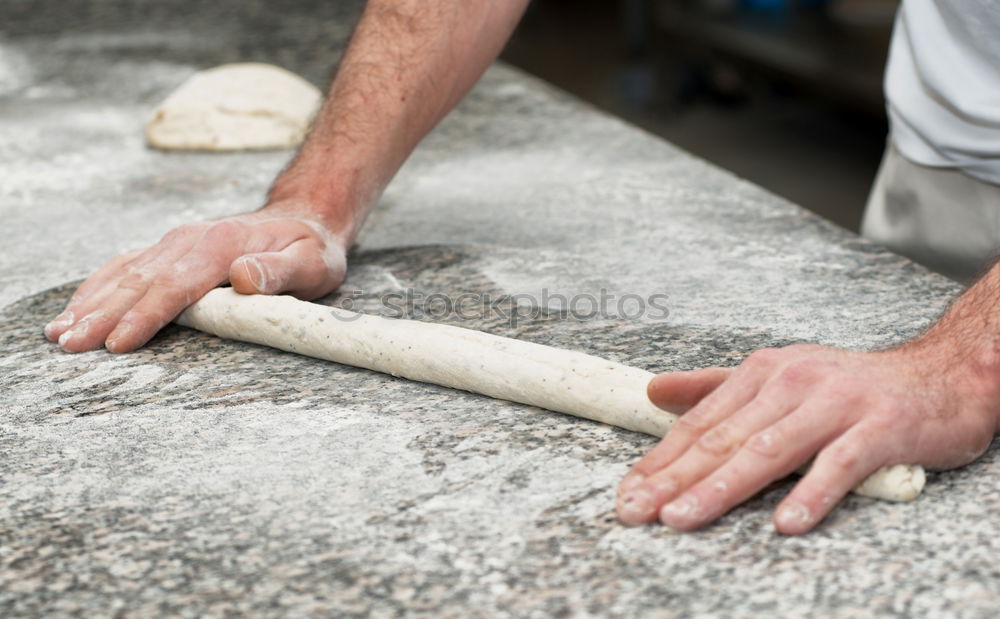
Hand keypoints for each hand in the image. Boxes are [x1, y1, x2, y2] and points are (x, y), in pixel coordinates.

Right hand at [44, 200, 348, 352]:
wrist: (304, 217)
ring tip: (59, 333)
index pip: (176, 286)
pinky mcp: (171, 249)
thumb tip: (242, 278)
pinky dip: (98, 286)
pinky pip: (127, 266)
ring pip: (125, 274)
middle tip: (70, 346)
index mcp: (221, 245)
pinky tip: (77, 308)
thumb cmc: (311, 248)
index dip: (146, 316)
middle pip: (140, 282)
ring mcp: (177, 242)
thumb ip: (281, 271)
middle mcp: (190, 240)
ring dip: (91, 303)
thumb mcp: (313, 262)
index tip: (118, 342)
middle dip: (102, 315)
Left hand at [615, 343, 999, 533]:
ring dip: (722, 488)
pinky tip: (785, 523)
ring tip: (682, 518)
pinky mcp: (880, 427)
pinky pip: (840, 464)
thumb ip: (713, 387)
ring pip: (768, 450)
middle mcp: (792, 383)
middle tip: (635, 511)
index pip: (700, 423)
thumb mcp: (777, 375)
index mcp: (762, 372)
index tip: (628, 492)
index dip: (660, 460)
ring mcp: (836, 404)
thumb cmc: (849, 386)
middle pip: (723, 438)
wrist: (941, 375)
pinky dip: (812, 493)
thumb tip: (653, 390)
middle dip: (673, 479)